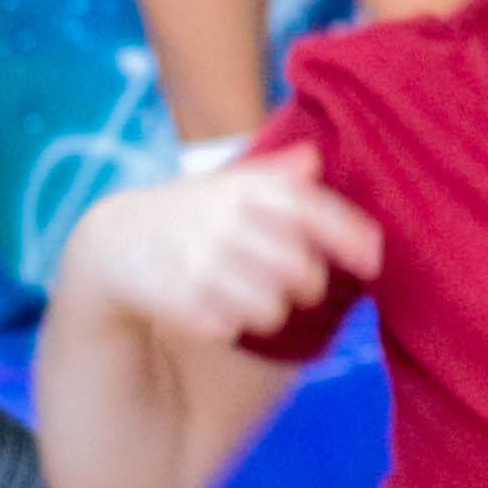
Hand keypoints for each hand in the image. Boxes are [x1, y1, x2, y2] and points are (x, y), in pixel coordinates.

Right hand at [75, 147, 378, 357]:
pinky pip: (232, 328)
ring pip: (271, 308)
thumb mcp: (227, 184)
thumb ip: (274, 176)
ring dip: (270, 309)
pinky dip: (231, 324)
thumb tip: (314, 159)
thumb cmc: (188, 213)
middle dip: (308, 283)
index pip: (309, 209)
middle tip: (299, 282)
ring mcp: (201, 263)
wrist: (113, 242)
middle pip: (300, 270)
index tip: (373, 258)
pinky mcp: (180, 301)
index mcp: (243, 190)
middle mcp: (225, 223)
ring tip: (251, 292)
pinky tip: (214, 306)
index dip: (348, 234)